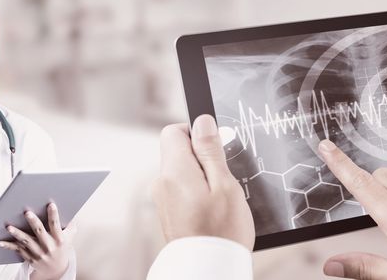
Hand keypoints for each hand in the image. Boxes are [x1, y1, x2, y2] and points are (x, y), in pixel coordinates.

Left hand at [0, 203, 75, 279]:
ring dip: (17, 234)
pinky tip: (0, 242)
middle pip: (40, 232)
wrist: (56, 269)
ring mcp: (38, 253)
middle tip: (27, 213)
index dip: (54, 215)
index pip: (56, 225)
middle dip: (34, 222)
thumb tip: (70, 211)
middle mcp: (48, 246)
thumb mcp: (70, 237)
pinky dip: (9, 246)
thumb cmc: (61, 249)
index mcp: (59, 240)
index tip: (51, 205)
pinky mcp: (29, 257)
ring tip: (9, 227)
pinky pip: (18, 250)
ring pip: (26, 241)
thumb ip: (70, 225)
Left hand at [152, 114, 254, 249]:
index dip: (196, 133)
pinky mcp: (168, 213)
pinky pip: (181, 190)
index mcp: (174, 170)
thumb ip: (210, 151)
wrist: (207, 269)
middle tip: (224, 178)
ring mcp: (163, 199)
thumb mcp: (224, 184)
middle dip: (203, 158)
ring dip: (201, 177)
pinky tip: (212, 210)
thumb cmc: (221, 231)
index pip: (173, 131)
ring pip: (182, 172)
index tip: (216, 148)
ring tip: (220, 198)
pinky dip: (196, 193)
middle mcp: (162, 182)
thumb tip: (202, 121)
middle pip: (178, 152)